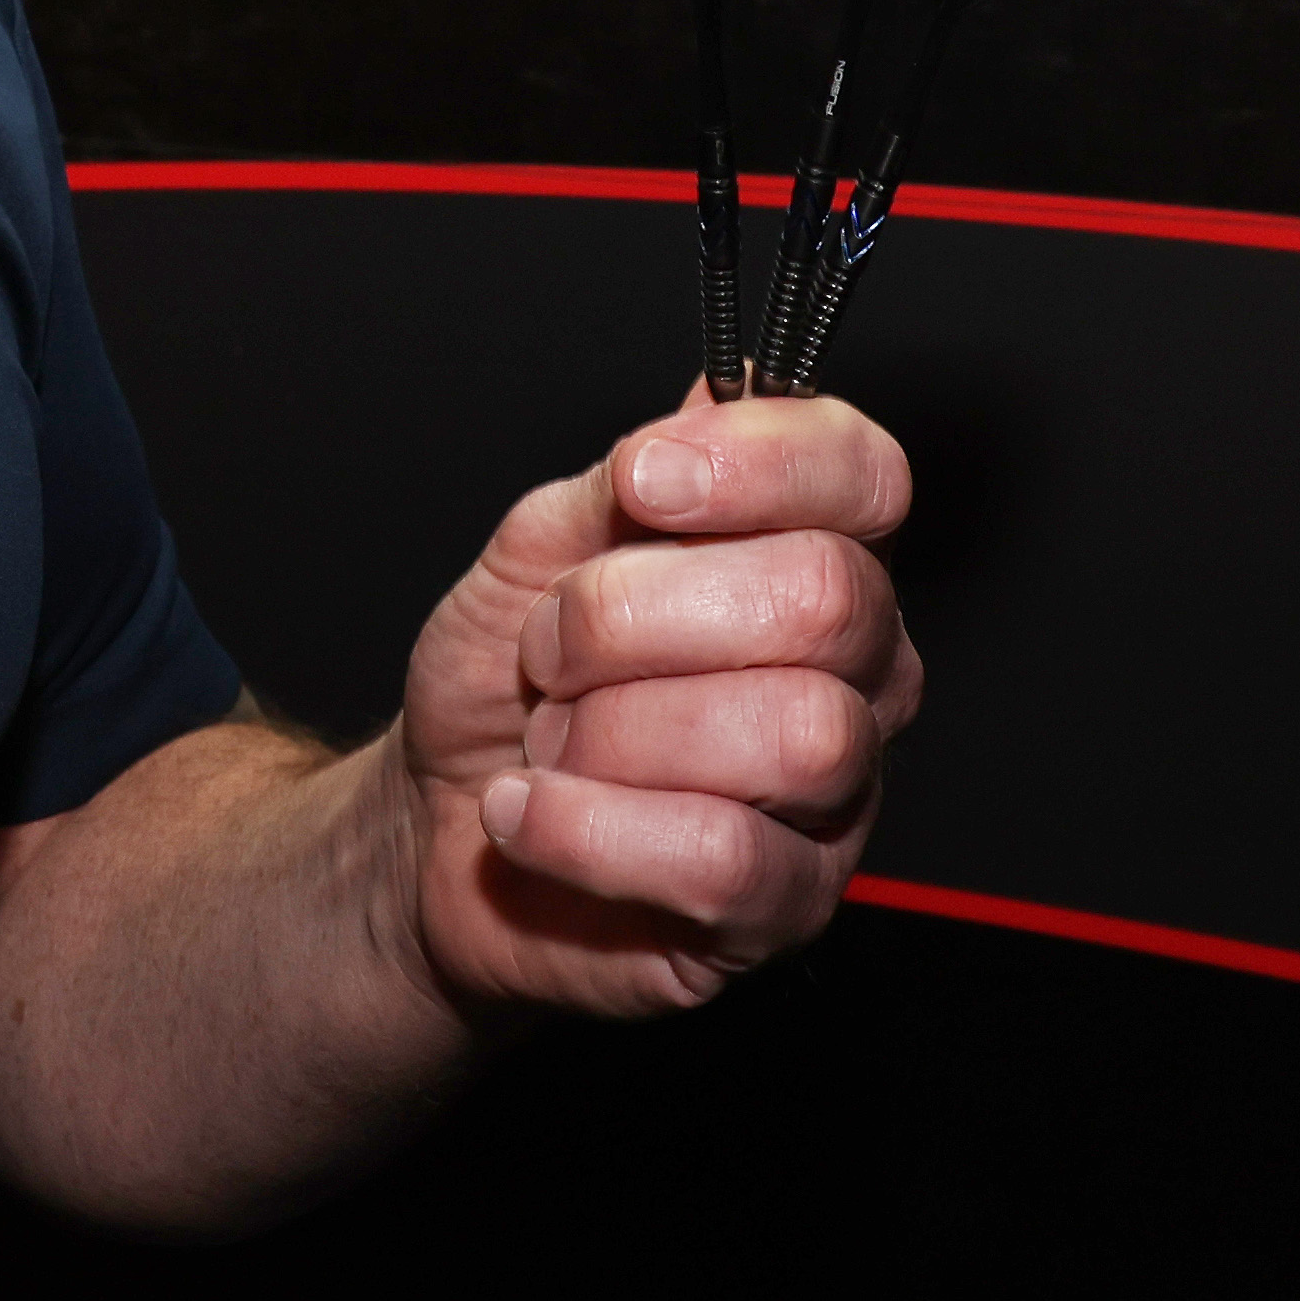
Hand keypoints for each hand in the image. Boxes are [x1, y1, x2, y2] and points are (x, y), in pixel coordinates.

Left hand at [394, 387, 917, 1015]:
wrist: (433, 816)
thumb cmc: (505, 677)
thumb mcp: (539, 545)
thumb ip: (633, 475)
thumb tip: (726, 392)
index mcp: (809, 552)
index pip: (866, 474)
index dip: (762, 463)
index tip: (641, 482)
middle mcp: (853, 670)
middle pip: (824, 599)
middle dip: (637, 613)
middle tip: (549, 645)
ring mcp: (835, 797)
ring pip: (790, 733)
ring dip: (612, 731)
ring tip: (551, 742)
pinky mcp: (786, 908)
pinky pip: (722, 856)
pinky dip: (586, 829)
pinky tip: (527, 814)